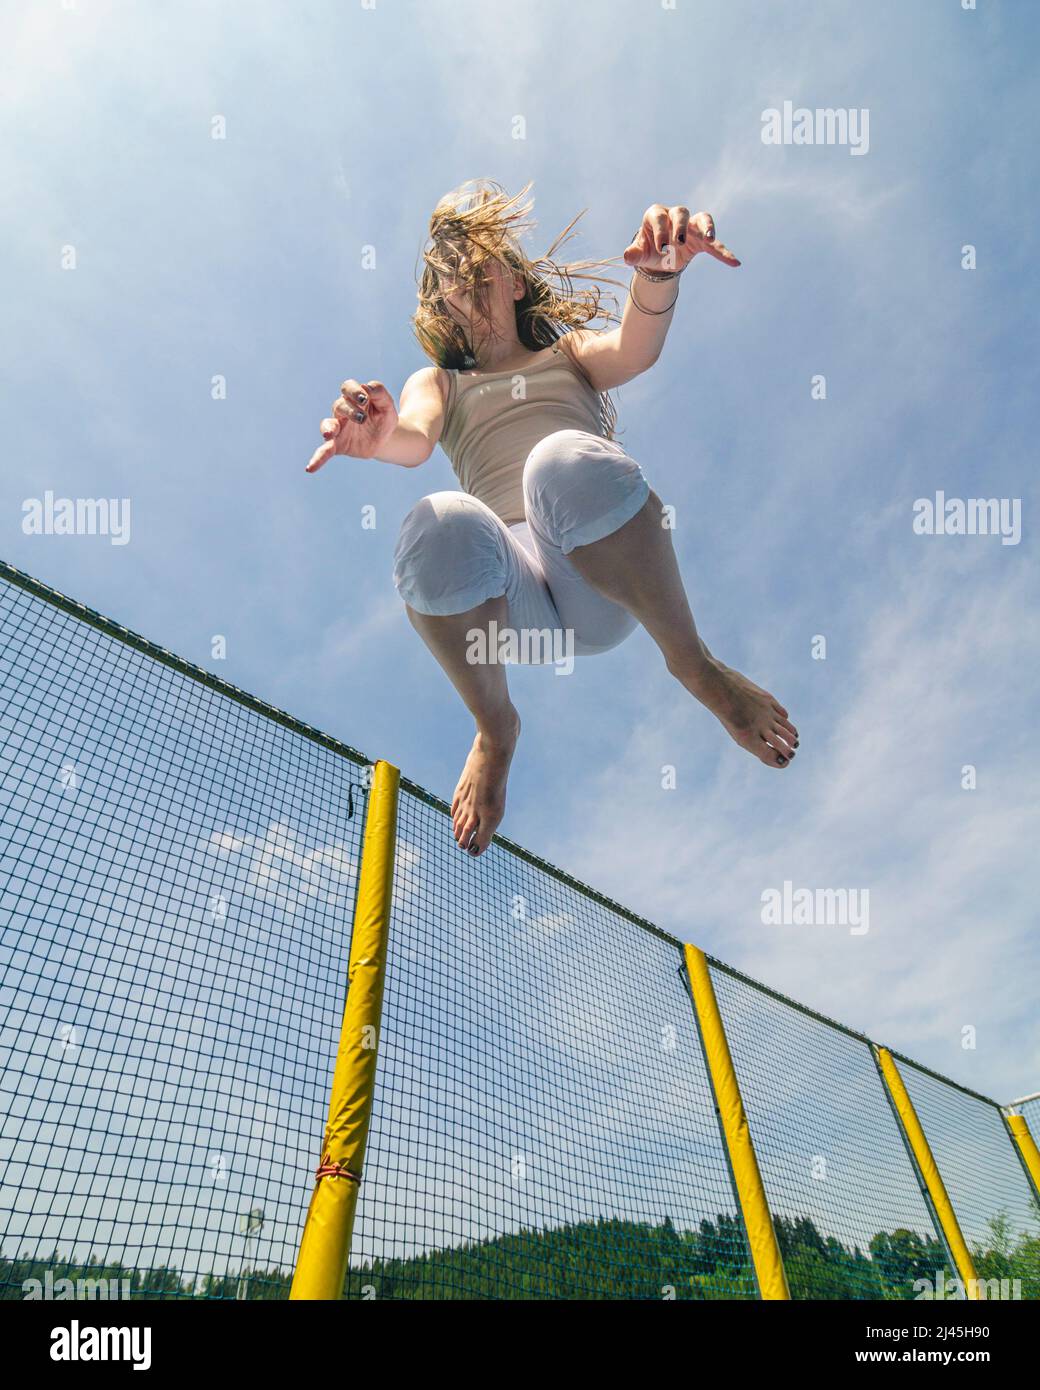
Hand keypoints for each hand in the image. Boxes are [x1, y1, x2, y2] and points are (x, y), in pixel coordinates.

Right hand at [306, 378, 398, 471]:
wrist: (385, 440)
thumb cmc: (383, 419)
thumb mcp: (387, 407)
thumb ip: (380, 395)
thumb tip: (367, 386)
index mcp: (354, 398)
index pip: (348, 388)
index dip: (354, 391)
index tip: (365, 399)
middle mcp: (342, 411)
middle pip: (339, 405)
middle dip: (350, 410)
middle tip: (362, 418)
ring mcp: (338, 428)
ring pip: (328, 424)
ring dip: (329, 427)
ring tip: (331, 433)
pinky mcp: (337, 445)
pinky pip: (325, 450)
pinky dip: (318, 458)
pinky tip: (310, 468)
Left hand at [622, 205, 739, 273]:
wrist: (660, 257)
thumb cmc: (648, 250)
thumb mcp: (640, 253)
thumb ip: (634, 254)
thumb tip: (627, 257)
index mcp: (656, 216)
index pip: (659, 217)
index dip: (660, 231)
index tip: (660, 248)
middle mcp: (675, 217)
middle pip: (681, 213)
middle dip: (680, 226)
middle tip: (679, 242)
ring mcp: (691, 226)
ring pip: (702, 219)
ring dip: (707, 227)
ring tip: (710, 239)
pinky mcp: (702, 239)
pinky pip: (714, 243)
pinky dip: (723, 252)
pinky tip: (734, 262)